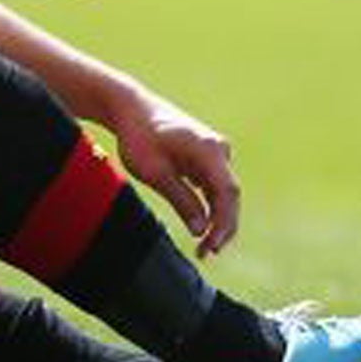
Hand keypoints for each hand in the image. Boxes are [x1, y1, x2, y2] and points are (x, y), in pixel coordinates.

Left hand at [105, 87, 240, 255]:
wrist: (130, 107)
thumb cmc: (139, 137)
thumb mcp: (156, 173)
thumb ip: (181, 200)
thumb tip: (200, 229)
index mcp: (209, 150)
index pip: (227, 193)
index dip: (224, 223)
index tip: (213, 246)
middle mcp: (218, 149)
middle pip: (230, 195)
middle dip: (222, 226)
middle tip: (206, 253)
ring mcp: (214, 151)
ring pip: (223, 192)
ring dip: (217, 219)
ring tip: (203, 247)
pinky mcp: (205, 156)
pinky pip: (214, 185)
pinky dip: (210, 206)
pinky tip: (201, 226)